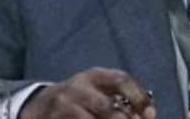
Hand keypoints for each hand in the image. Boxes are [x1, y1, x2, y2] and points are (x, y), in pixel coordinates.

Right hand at [18, 67, 155, 118]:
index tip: (149, 113)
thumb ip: (122, 98)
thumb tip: (150, 113)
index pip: (120, 79)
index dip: (138, 96)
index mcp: (92, 76)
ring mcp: (64, 106)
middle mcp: (77, 88)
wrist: (39, 106)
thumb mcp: (97, 90)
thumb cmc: (79, 99)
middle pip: (107, 107)